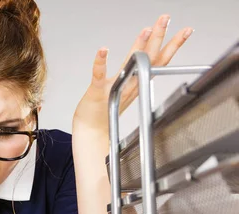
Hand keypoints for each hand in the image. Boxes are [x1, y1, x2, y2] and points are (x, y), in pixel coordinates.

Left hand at [73, 15, 193, 131]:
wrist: (91, 130)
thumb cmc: (106, 109)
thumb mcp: (127, 90)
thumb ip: (135, 74)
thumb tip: (145, 59)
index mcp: (137, 83)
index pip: (159, 61)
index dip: (173, 46)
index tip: (185, 31)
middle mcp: (129, 84)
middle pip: (149, 59)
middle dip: (159, 37)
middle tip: (166, 19)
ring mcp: (114, 87)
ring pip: (129, 65)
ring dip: (138, 46)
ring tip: (146, 29)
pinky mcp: (97, 92)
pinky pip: (99, 75)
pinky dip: (101, 62)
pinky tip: (103, 50)